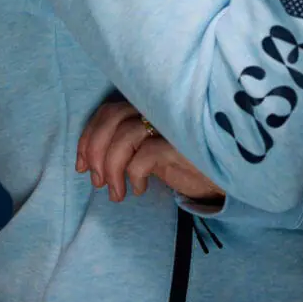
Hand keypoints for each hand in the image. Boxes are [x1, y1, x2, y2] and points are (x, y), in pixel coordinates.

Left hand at [76, 99, 225, 205]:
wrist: (222, 177)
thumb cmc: (181, 165)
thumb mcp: (147, 154)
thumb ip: (124, 148)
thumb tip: (89, 163)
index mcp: (146, 108)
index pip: (107, 111)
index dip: (88, 137)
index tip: (80, 166)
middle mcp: (157, 110)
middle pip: (112, 118)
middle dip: (95, 151)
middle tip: (97, 181)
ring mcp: (170, 124)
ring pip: (125, 136)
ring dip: (112, 169)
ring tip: (117, 193)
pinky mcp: (181, 144)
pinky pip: (145, 155)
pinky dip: (134, 174)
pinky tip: (139, 188)